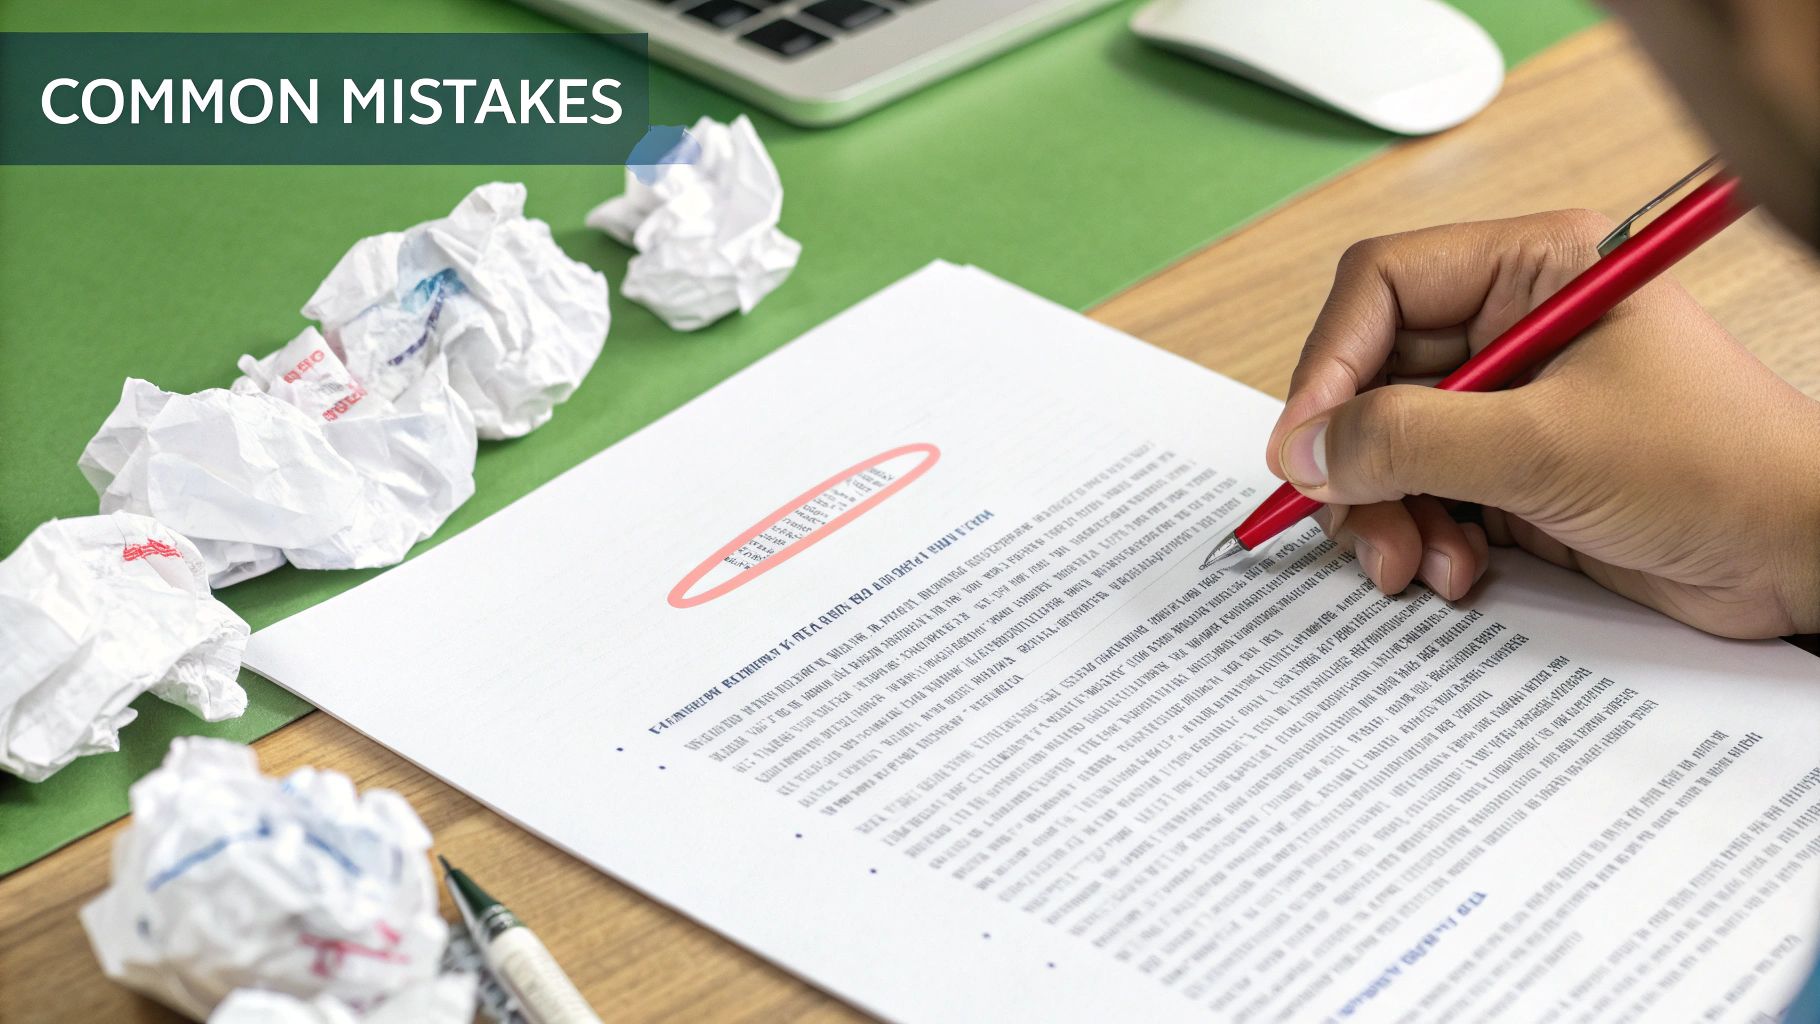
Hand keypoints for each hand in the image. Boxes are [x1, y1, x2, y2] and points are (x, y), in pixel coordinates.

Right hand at [1265, 210, 1819, 638]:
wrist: (1801, 557)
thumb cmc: (1717, 470)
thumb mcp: (1546, 447)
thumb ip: (1411, 441)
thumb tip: (1307, 449)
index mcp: (1532, 272)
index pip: (1381, 288)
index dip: (1328, 364)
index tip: (1304, 446)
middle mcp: (1512, 327)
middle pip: (1372, 376)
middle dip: (1357, 460)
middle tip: (1351, 520)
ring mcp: (1510, 404)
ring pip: (1387, 445)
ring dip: (1385, 511)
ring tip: (1412, 562)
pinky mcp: (1513, 472)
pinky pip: (1423, 496)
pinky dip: (1420, 537)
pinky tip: (1455, 569)